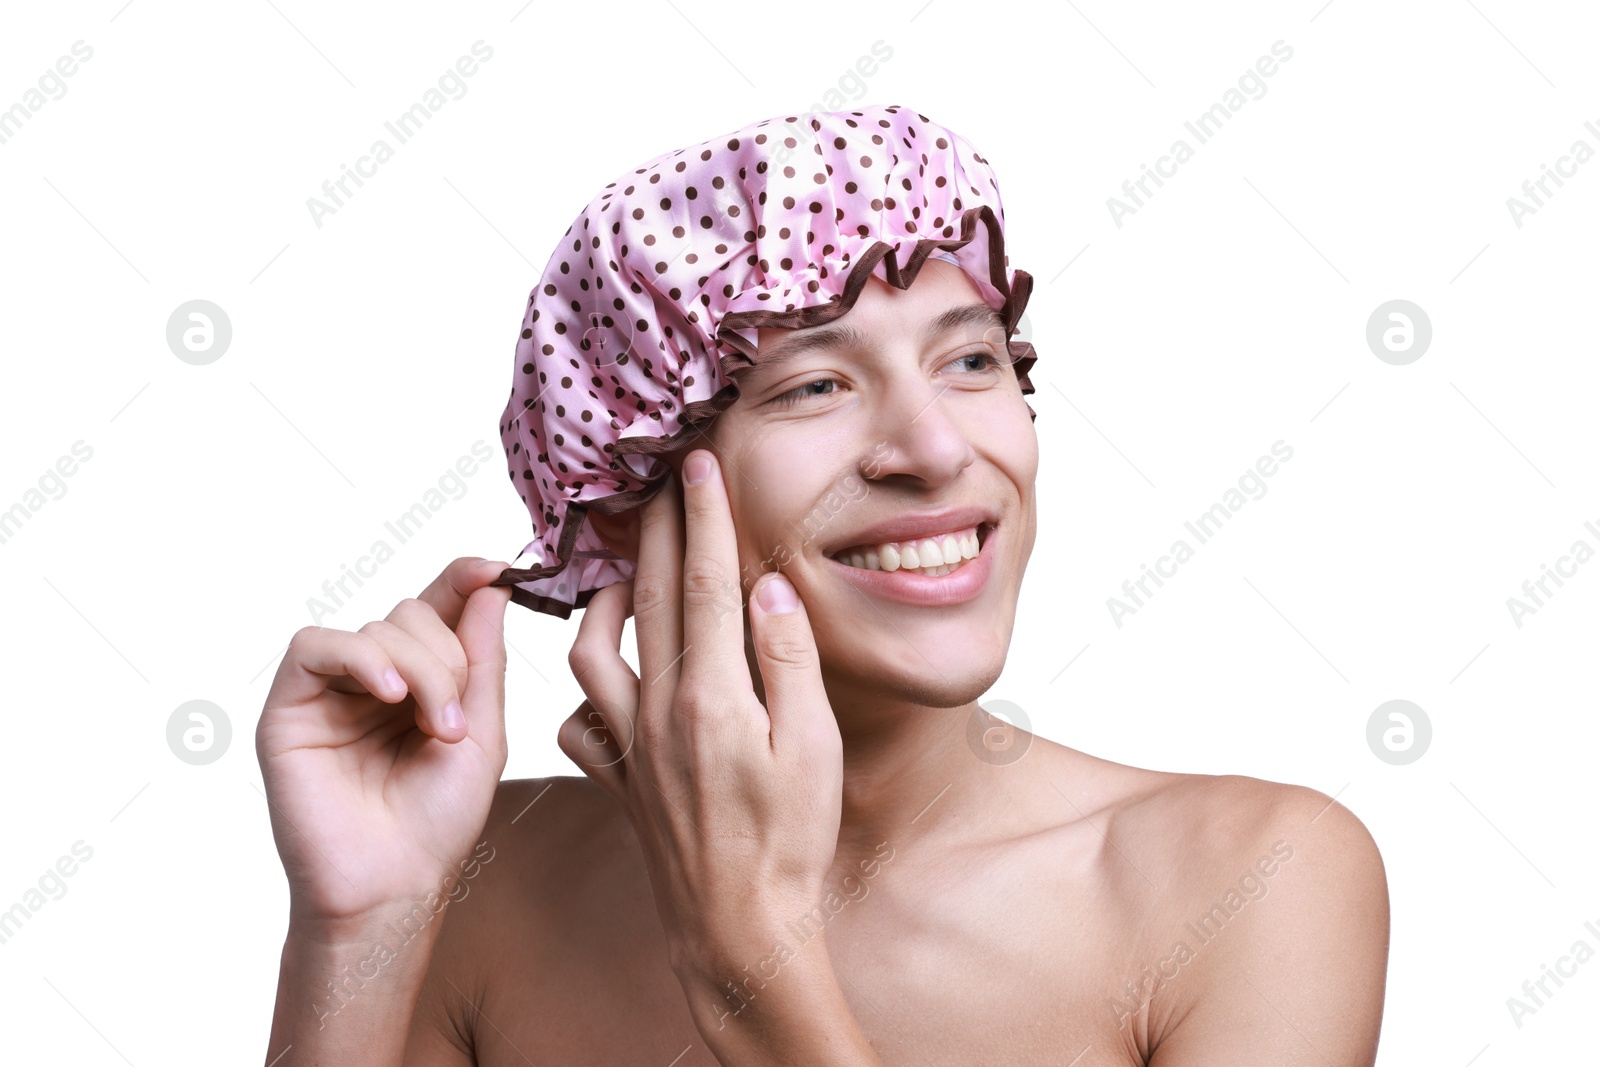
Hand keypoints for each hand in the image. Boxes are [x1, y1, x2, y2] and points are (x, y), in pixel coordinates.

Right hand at [256, 557, 512, 934]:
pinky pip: (317, 646)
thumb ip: (482, 657)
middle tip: (453, 722)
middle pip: (412, 614)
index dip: (463, 580)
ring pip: (376, 628)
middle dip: (447, 658)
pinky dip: (360, 657)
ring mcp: (329, 690)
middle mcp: (373, 678)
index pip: (437, 608)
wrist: (393, 884)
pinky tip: (388, 695)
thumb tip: (490, 583)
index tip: (496, 567)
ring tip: (432, 728)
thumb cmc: (436, 821)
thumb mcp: (480, 731)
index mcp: (419, 680)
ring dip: (418, 669)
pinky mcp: (288, 707)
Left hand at [558, 450, 844, 974]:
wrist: (739, 930)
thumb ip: (788, 659)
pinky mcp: (618, 778)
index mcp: (713, 696)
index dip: (704, 517)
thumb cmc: (792, 843)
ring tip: (628, 569)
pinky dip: (585, 687)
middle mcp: (659, 711)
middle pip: (652, 597)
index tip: (699, 464)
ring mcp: (631, 746)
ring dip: (607, 599)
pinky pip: (580, 719)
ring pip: (592, 650)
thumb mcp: (816, 747)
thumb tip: (767, 587)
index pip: (708, 583)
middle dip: (657, 530)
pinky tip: (606, 675)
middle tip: (660, 481)